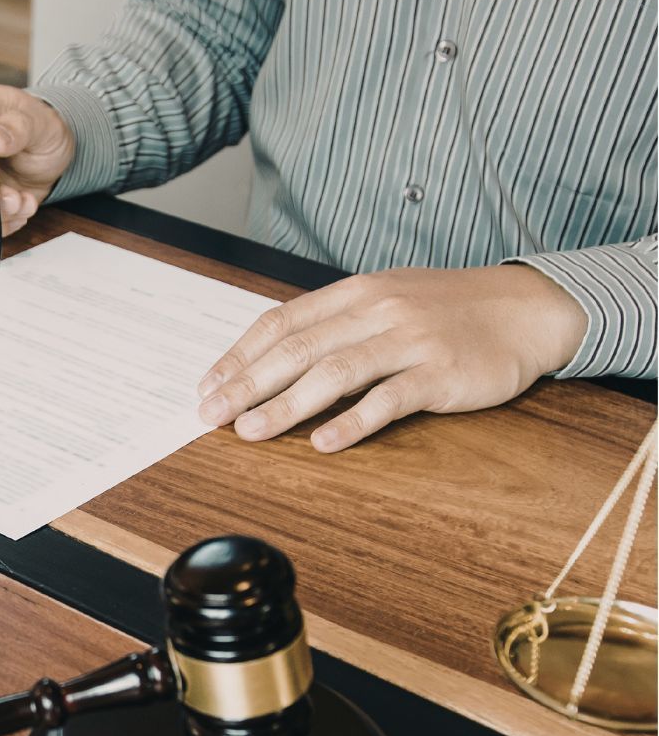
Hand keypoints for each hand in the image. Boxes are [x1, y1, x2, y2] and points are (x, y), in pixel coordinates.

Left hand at [196, 264, 588, 451]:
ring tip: (251, 431)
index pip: (281, 323)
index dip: (239, 356)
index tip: (208, 386)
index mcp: (354, 293)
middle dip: (247, 385)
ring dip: (286, 405)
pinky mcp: (441, 372)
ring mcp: (409, 340)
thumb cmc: (446, 310)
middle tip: (211, 415)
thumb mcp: (385, 299)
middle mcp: (376, 311)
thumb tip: (270, 358)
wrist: (527, 308)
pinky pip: (390, 399)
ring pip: (335, 373)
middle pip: (298, 350)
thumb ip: (333, 323)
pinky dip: (354, 422)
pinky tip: (323, 442)